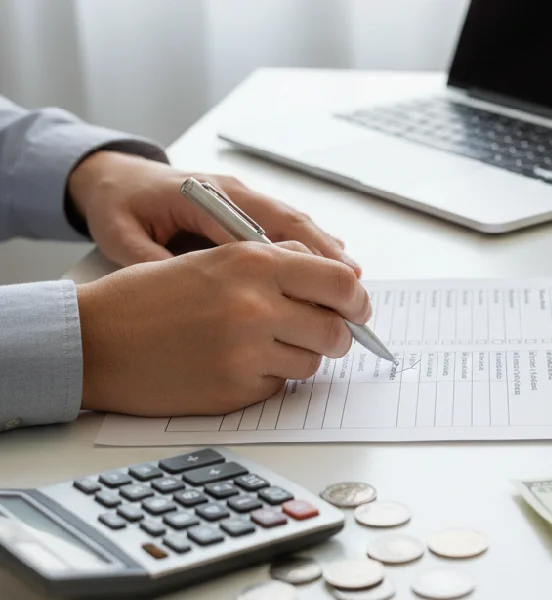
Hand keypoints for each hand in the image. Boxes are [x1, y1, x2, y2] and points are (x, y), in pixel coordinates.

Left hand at [67, 150, 360, 274]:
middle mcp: (234, 193)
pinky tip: (333, 269)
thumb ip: (152, 261)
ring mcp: (244, 198)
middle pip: (293, 222)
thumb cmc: (120, 206)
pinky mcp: (247, 207)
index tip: (323, 280)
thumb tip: (186, 290)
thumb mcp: (122, 237)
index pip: (263, 226)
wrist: (115, 177)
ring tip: (354, 283)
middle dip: (328, 255)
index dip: (299, 254)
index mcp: (206, 196)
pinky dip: (313, 246)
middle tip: (355, 289)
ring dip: (326, 251)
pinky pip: (287, 226)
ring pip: (297, 223)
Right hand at [75, 241, 371, 416]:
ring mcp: (245, 352)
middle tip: (322, 334)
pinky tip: (231, 366)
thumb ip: (275, 262)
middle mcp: (255, 305)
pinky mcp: (234, 390)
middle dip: (335, 336)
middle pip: (336, 331)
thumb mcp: (213, 259)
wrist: (91, 340)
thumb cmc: (148, 298)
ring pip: (312, 363)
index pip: (339, 282)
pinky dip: (266, 379)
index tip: (357, 308)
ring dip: (298, 358)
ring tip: (261, 347)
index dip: (355, 299)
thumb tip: (333, 278)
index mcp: (252, 263)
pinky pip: (277, 387)